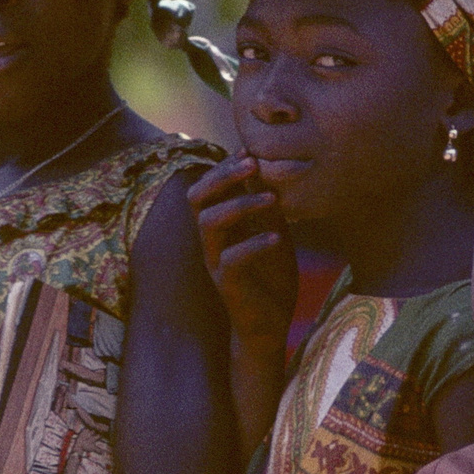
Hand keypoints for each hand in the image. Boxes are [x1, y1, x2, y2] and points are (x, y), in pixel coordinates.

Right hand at [187, 153, 298, 359]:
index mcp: (221, 224)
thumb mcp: (274, 232)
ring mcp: (215, 262)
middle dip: (222, 175)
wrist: (270, 325)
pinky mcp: (227, 285)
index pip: (210, 185)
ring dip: (240, 204)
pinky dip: (254, 244)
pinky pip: (231, 259)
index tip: (250, 149)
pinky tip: (277, 238)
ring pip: (208, 223)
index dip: (225, 165)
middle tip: (251, 162)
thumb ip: (268, 206)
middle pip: (197, 197)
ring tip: (272, 198)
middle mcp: (212, 240)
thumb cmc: (271, 276)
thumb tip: (270, 168)